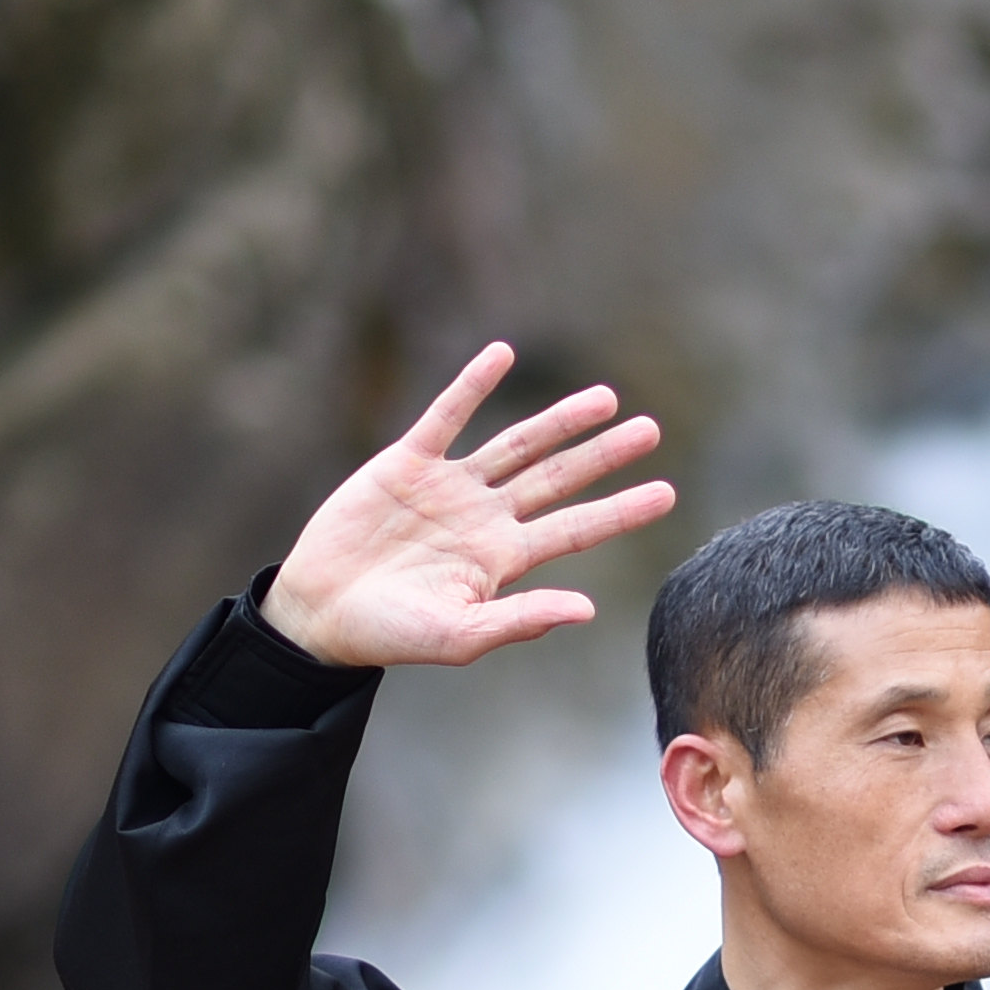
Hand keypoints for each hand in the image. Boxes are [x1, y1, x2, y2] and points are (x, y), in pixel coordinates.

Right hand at [260, 344, 677, 668]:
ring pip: (515, 444)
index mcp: (504, 559)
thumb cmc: (392, 634)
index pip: (576, 529)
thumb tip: (588, 609)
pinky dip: (473, 385)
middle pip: (557, 479)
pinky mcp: (406, 463)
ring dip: (558, 421)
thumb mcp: (460, 635)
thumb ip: (521, 620)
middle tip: (651, 430)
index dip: (620, 510)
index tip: (667, 493)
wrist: (322, 612)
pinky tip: (502, 354)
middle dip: (603, 455)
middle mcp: (486, 517)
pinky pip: (445, 416)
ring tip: (603, 399)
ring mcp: (450, 487)